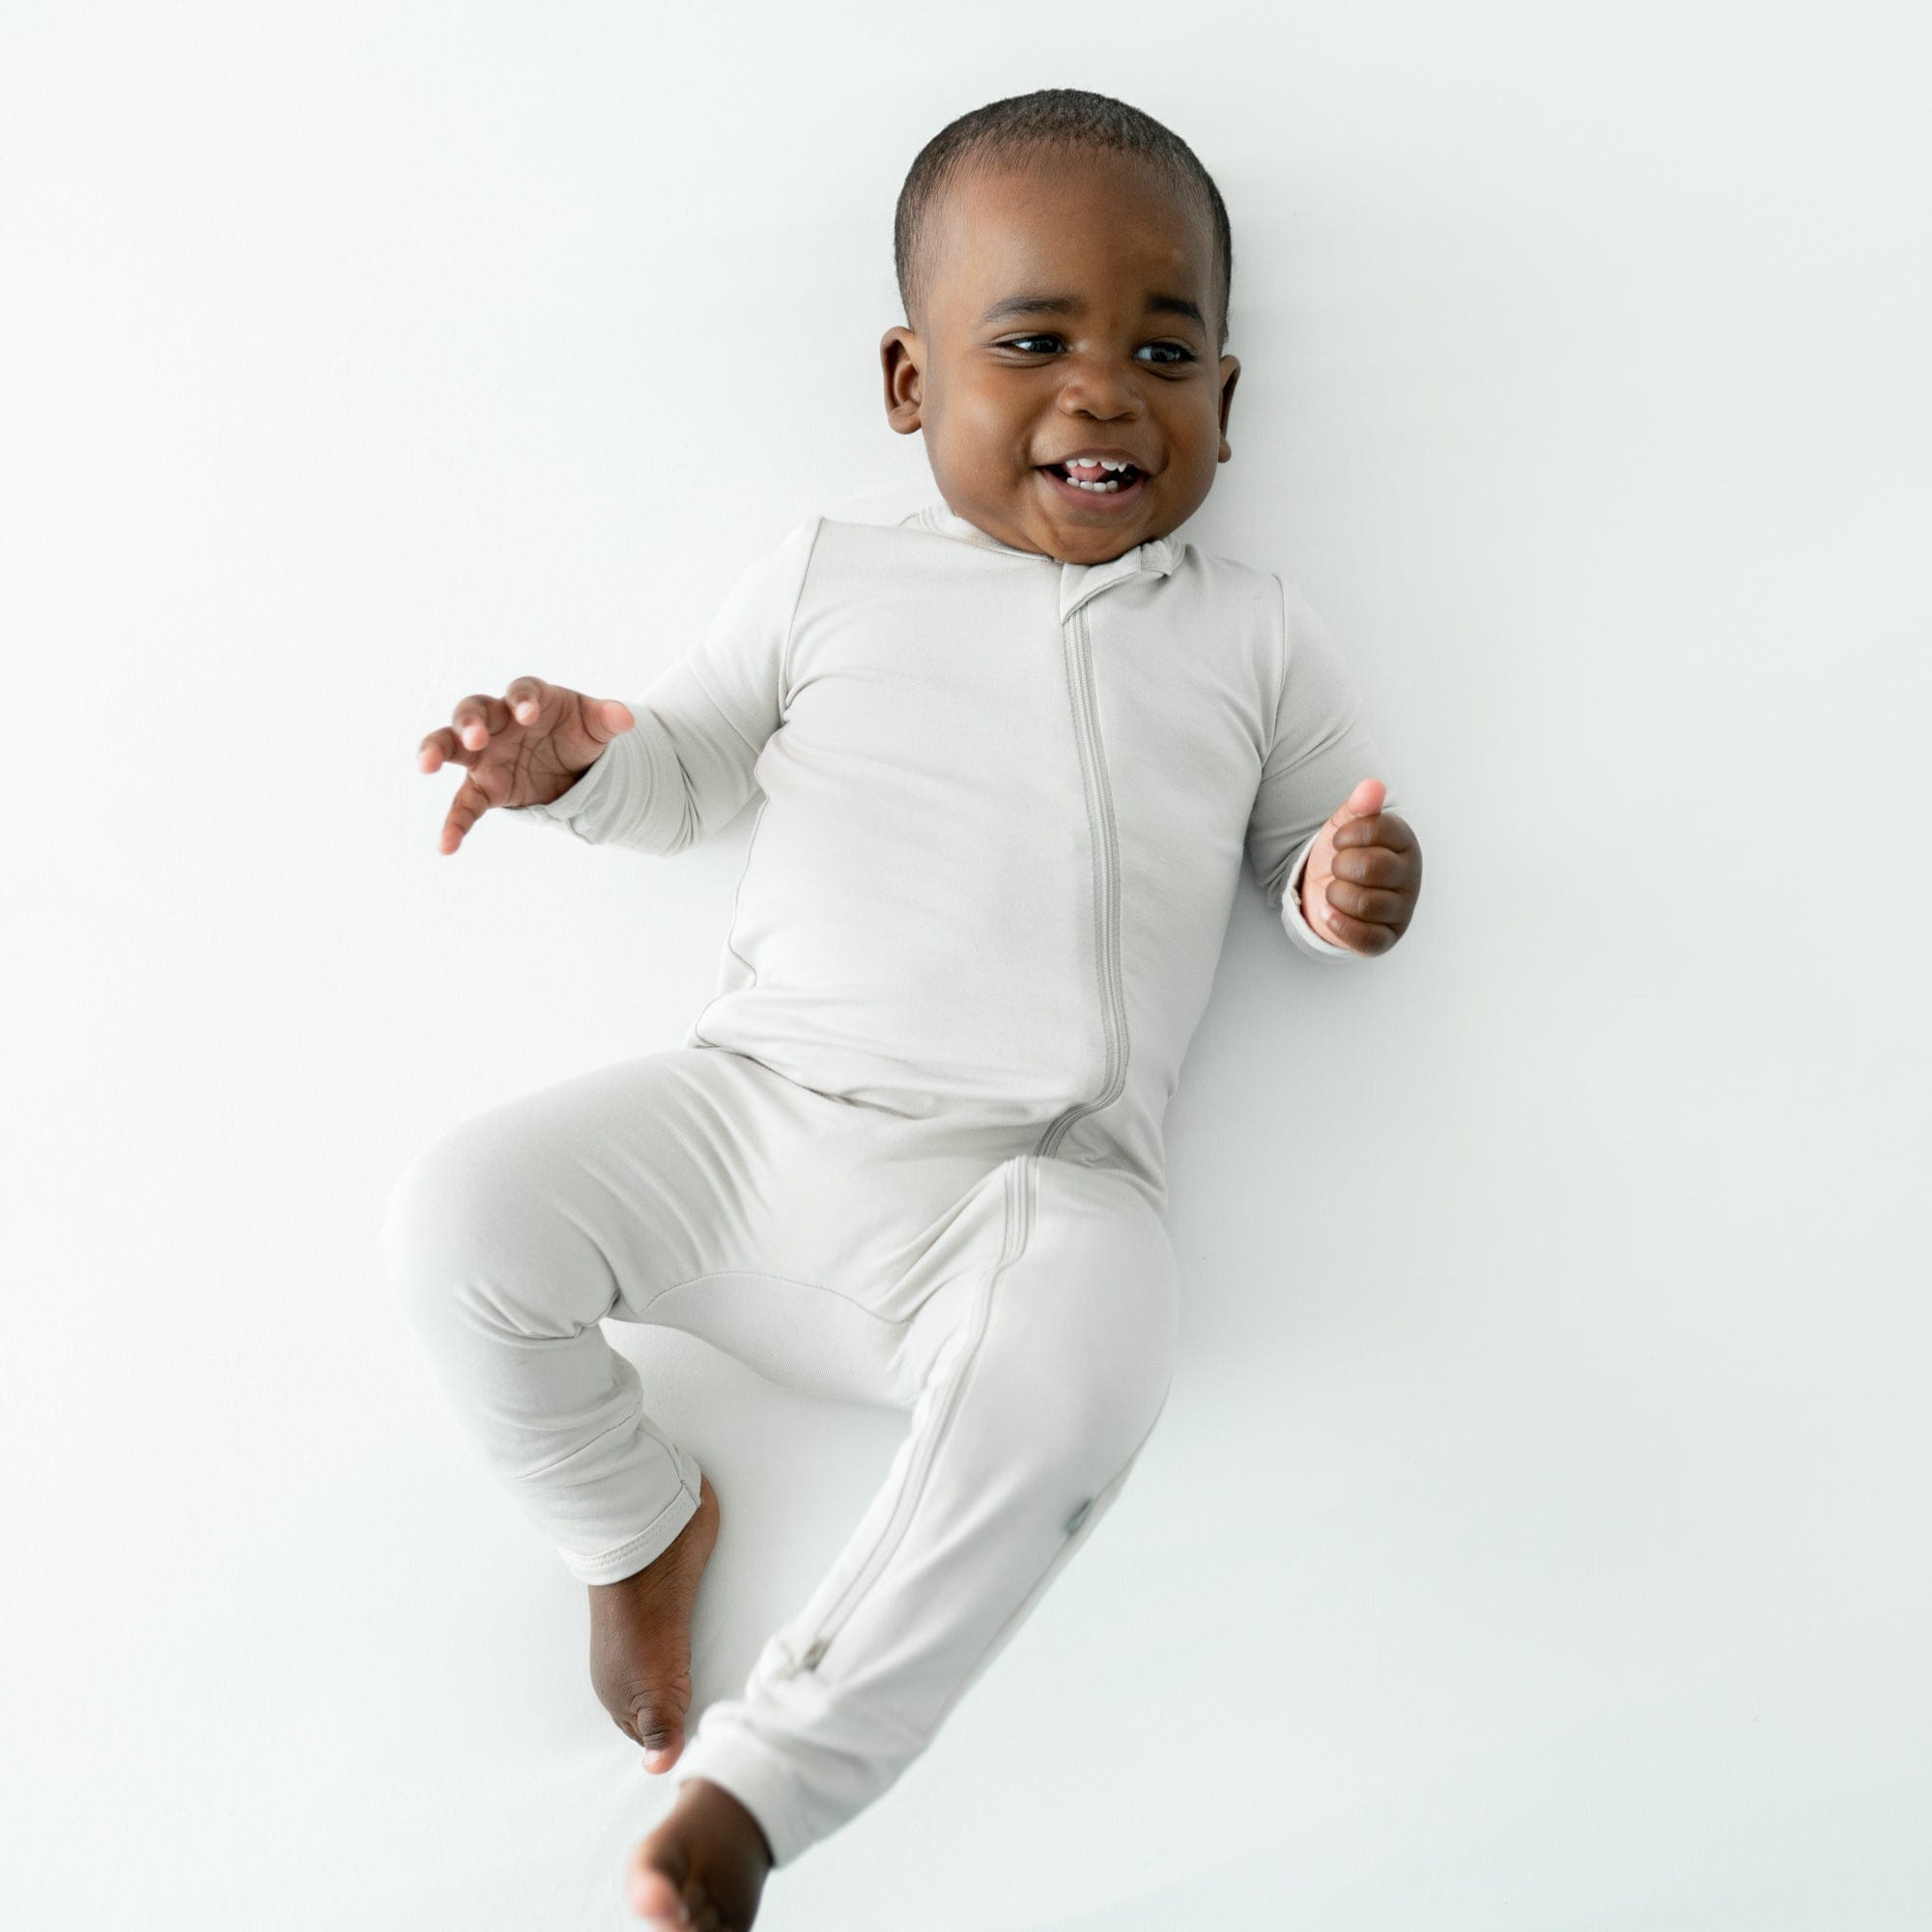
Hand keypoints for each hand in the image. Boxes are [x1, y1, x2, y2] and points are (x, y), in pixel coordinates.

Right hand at [416, 677, 634, 854]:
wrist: (571, 764)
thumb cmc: (575, 732)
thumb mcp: (595, 725)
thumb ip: (608, 718)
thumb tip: (626, 718)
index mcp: (528, 699)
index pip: (521, 691)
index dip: (523, 699)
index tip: (529, 713)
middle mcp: (498, 722)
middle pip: (472, 711)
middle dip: (469, 722)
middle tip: (474, 737)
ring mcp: (486, 754)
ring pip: (450, 746)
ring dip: (436, 750)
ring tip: (426, 764)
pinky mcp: (485, 787)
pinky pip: (464, 804)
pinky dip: (454, 824)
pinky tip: (447, 846)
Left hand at [1297, 777, 1420, 955]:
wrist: (1331, 892)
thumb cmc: (1344, 855)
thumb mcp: (1345, 827)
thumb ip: (1358, 807)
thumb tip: (1372, 786)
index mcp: (1404, 842)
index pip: (1377, 829)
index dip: (1347, 835)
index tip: (1339, 840)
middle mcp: (1410, 876)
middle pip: (1370, 868)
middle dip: (1339, 866)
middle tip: (1336, 867)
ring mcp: (1402, 909)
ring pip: (1364, 904)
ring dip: (1335, 895)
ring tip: (1333, 889)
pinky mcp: (1387, 937)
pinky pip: (1365, 938)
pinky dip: (1338, 924)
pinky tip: (1327, 912)